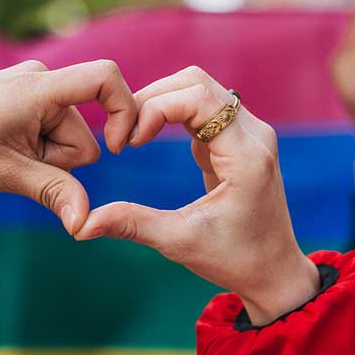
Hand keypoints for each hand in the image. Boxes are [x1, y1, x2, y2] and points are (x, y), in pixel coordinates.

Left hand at [0, 59, 135, 233]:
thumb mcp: (4, 174)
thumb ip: (53, 193)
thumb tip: (85, 225)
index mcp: (37, 88)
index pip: (104, 78)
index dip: (125, 111)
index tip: (117, 148)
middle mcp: (39, 79)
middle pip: (84, 134)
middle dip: (59, 160)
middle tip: (13, 163)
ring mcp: (31, 87)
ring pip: (67, 137)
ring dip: (44, 158)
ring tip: (2, 155)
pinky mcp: (24, 98)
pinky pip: (50, 130)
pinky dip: (35, 149)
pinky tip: (2, 151)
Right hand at [78, 66, 319, 324]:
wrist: (273, 271)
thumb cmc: (233, 259)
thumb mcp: (178, 242)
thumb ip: (131, 225)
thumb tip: (81, 226)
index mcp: (246, 155)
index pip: (198, 98)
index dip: (155, 109)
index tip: (131, 143)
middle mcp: (254, 134)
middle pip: (196, 83)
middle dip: (152, 99)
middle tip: (124, 135)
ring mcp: (250, 132)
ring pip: (199, 88)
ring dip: (160, 102)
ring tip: (134, 135)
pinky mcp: (239, 137)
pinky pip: (202, 106)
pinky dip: (170, 113)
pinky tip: (149, 139)